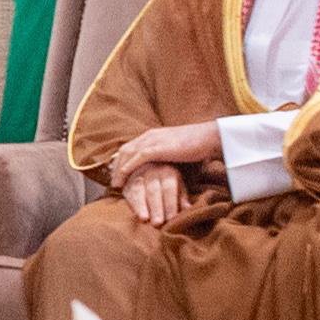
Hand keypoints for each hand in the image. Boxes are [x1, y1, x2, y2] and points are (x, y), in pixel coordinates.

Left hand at [104, 122, 221, 188]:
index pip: (130, 147)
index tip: (116, 173)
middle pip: (125, 150)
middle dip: (116, 166)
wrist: (208, 138)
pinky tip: (123, 177)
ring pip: (128, 154)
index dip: (121, 160)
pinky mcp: (158, 147)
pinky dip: (128, 167)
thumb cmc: (196, 145)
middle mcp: (149, 135)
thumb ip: (165, 153)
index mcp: (152, 135)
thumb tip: (161, 165)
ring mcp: (152, 140)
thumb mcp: (175, 148)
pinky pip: (137, 158)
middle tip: (112, 181)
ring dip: (119, 170)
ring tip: (116, 184)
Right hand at [120, 162, 185, 227]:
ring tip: (144, 219)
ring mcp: (138, 175)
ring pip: (138, 190)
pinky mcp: (127, 182)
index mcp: (168, 171)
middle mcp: (152, 171)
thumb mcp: (177, 186)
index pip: (169, 188)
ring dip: (141, 206)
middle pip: (153, 190)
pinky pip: (128, 193)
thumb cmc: (167, 182)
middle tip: (158, 223)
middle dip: (156, 207)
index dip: (170, 204)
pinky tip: (136, 215)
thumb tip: (188, 209)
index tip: (171, 219)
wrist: (147, 166)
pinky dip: (132, 204)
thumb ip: (182, 198)